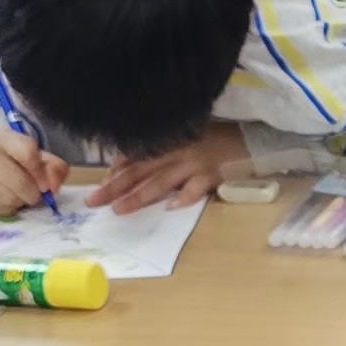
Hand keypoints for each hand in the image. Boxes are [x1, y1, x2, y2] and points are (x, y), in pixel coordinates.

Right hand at [0, 129, 65, 215]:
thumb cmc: (9, 156)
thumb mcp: (32, 152)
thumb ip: (53, 167)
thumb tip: (54, 188)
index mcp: (2, 138)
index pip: (27, 153)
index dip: (41, 173)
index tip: (46, 184)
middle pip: (19, 182)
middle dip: (34, 193)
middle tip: (35, 194)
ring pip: (9, 198)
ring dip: (21, 201)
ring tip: (20, 195)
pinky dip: (9, 208)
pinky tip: (6, 199)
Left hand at [94, 123, 242, 212]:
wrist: (250, 136)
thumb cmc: (215, 138)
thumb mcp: (183, 137)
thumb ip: (158, 151)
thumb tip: (125, 165)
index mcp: (166, 142)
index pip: (135, 157)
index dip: (116, 171)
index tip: (101, 184)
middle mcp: (176, 152)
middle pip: (140, 171)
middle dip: (115, 187)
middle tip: (94, 201)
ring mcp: (194, 164)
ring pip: (161, 181)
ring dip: (139, 196)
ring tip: (120, 209)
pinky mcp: (212, 175)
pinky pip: (196, 188)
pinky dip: (184, 198)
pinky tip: (171, 207)